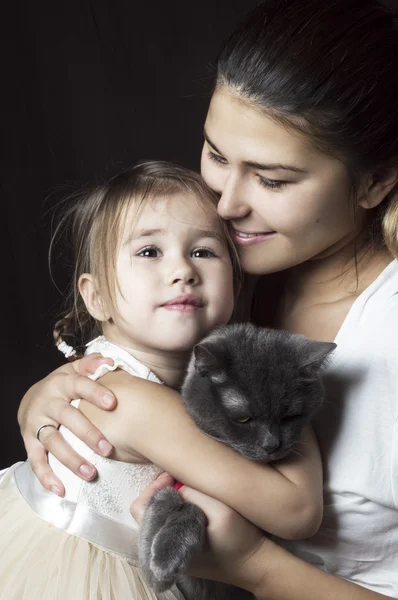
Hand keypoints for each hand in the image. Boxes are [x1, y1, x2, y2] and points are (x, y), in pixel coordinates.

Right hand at [18, 354, 116, 495]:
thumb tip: (110, 361)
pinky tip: (60, 490)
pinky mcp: (29, 442)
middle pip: (67, 417)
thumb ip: (92, 365)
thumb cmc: (63, 386)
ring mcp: (36, 423)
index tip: (113, 402)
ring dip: (70, 459)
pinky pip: (36, 461)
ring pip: (53, 442)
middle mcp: (48, 403)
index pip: (79, 385)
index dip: (95, 393)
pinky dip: (46, 477)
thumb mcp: (74, 371)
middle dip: (87, 433)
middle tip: (108, 449)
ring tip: (90, 473)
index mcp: (62, 383)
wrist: (31, 398)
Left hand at [130, 480, 267, 591]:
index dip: (154, 487)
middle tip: (179, 476)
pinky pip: (168, 520)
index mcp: (167, 543)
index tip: (172, 476)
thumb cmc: (240, 541)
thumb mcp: (222, 512)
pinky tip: (191, 498)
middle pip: (145, 510)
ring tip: (185, 484)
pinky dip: (176, 505)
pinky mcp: (181, 546)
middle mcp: (163, 548)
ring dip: (168, 497)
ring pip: (157, 514)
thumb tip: (176, 485)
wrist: (255, 566)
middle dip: (160, 489)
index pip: (141, 508)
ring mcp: (171, 549)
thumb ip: (196, 495)